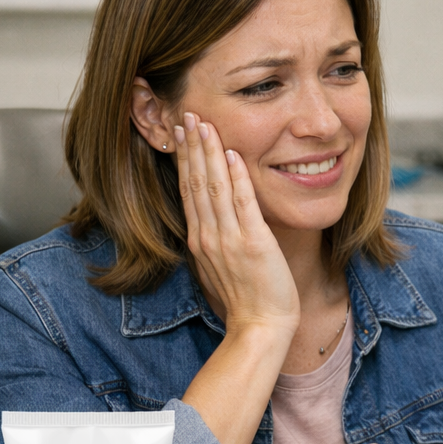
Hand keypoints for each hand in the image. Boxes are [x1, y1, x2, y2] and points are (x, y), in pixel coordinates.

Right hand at [176, 111, 298, 336]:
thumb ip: (216, 241)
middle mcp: (208, 236)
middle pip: (195, 182)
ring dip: (208, 153)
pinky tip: (231, 154)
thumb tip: (214, 222)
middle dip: (191, 146)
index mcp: (200, 240)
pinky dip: (235, 178)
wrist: (259, 328)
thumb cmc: (246, 301)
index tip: (182, 134)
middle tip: (187, 115)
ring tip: (204, 124)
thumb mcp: (222, 267)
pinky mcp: (252, 243)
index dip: (185, 160)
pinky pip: (241, 204)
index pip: (189, 191)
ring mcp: (228, 239)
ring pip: (213, 187)